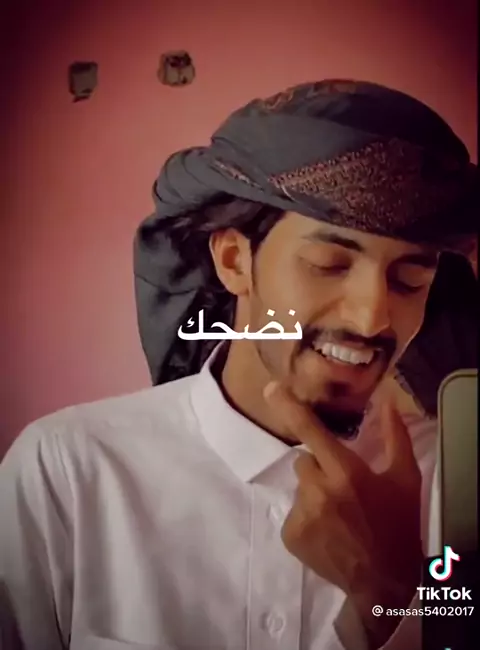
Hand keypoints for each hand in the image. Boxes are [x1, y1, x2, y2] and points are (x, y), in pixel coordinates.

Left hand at [264, 382, 423, 646]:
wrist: (383, 582)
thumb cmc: (398, 525)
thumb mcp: (405, 479)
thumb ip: (395, 437)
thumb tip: (387, 403)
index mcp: (345, 472)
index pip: (311, 431)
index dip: (289, 407)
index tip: (270, 388)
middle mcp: (318, 489)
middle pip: (304, 461)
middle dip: (320, 468)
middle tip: (343, 488)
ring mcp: (301, 513)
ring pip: (301, 488)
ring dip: (315, 493)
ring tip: (339, 514)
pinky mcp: (290, 535)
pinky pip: (294, 512)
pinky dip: (308, 517)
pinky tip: (328, 531)